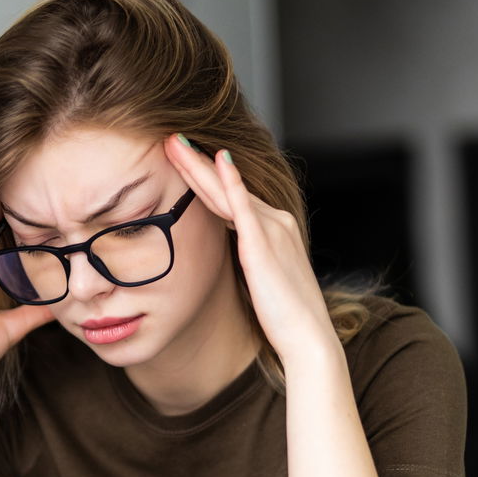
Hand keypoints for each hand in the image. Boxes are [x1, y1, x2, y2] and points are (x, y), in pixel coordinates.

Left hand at [163, 134, 337, 363]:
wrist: (307, 337)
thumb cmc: (284, 316)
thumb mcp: (263, 278)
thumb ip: (248, 257)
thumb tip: (232, 249)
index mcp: (272, 229)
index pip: (230, 196)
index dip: (204, 176)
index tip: (181, 158)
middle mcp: (275, 221)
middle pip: (226, 186)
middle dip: (196, 161)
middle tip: (170, 138)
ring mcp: (271, 229)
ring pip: (228, 190)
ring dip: (200, 165)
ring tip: (175, 143)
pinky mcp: (265, 244)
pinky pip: (244, 207)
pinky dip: (232, 182)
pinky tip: (219, 159)